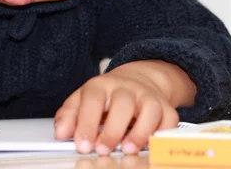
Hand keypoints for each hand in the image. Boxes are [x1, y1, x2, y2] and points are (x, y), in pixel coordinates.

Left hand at [54, 61, 189, 155]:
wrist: (137, 80)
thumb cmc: (106, 96)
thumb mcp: (82, 100)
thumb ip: (70, 115)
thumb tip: (61, 133)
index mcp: (102, 86)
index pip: (93, 99)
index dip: (87, 123)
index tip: (82, 145)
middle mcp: (126, 88)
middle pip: (123, 103)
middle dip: (112, 130)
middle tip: (102, 150)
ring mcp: (148, 96)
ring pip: (150, 109)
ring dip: (140, 131)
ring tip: (128, 148)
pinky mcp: (165, 107)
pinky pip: (169, 119)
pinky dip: (162, 133)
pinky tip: (150, 145)